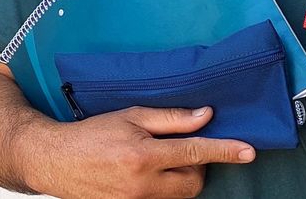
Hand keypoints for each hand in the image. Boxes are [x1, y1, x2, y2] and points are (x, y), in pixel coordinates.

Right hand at [19, 106, 255, 198]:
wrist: (56, 160)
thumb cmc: (93, 133)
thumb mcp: (132, 115)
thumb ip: (172, 118)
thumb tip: (207, 115)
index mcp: (143, 155)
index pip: (196, 152)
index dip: (225, 150)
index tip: (249, 151)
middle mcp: (142, 185)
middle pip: (195, 182)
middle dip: (197, 165)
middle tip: (180, 147)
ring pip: (181, 195)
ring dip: (182, 177)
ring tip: (161, 159)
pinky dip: (166, 187)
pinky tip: (151, 172)